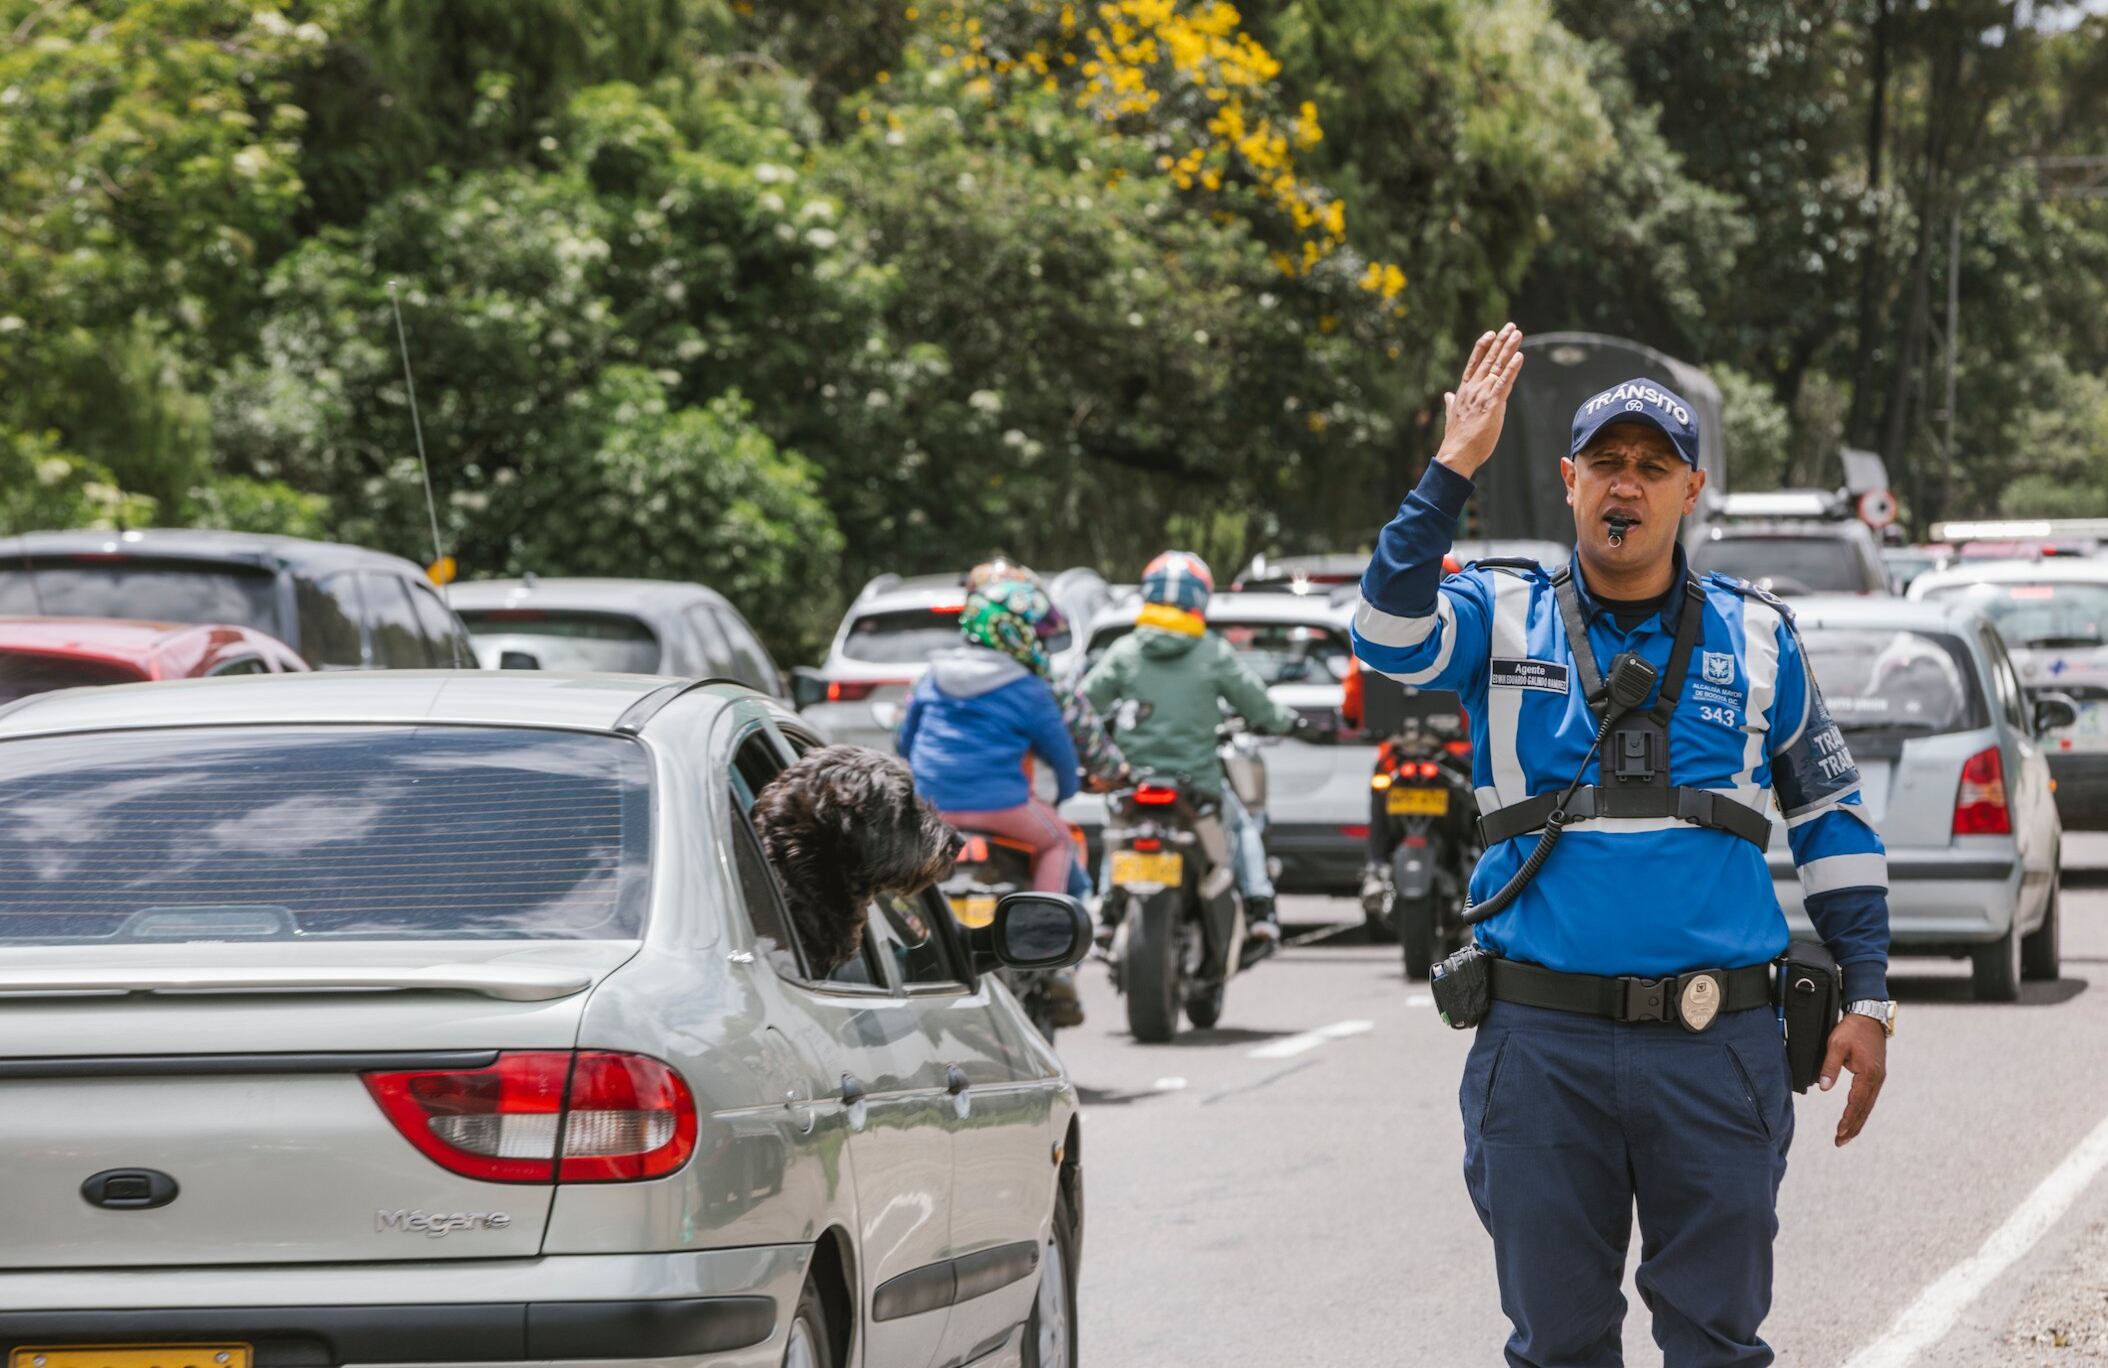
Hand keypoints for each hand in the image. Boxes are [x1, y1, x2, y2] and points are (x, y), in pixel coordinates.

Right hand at [1435, 323, 1524, 478]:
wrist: (1457, 453)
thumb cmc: (1456, 439)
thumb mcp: (1451, 416)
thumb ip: (1451, 403)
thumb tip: (1447, 395)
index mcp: (1463, 390)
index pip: (1474, 363)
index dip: (1482, 347)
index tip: (1490, 334)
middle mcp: (1473, 388)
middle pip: (1489, 359)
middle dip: (1500, 342)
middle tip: (1511, 326)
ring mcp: (1483, 394)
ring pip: (1498, 366)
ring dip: (1509, 349)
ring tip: (1518, 334)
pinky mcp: (1493, 403)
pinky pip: (1505, 381)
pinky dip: (1512, 368)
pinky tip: (1519, 356)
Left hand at [1820, 1013, 1886, 1146]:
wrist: (1869, 1016)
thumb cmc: (1852, 1029)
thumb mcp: (1836, 1045)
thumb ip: (1829, 1067)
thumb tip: (1824, 1088)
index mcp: (1868, 1073)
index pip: (1856, 1102)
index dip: (1847, 1118)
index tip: (1839, 1132)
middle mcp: (1876, 1079)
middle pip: (1864, 1109)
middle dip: (1852, 1127)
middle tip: (1840, 1142)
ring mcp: (1878, 1078)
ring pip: (1868, 1106)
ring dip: (1857, 1121)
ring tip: (1845, 1136)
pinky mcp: (1876, 1075)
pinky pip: (1868, 1098)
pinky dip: (1861, 1111)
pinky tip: (1854, 1118)